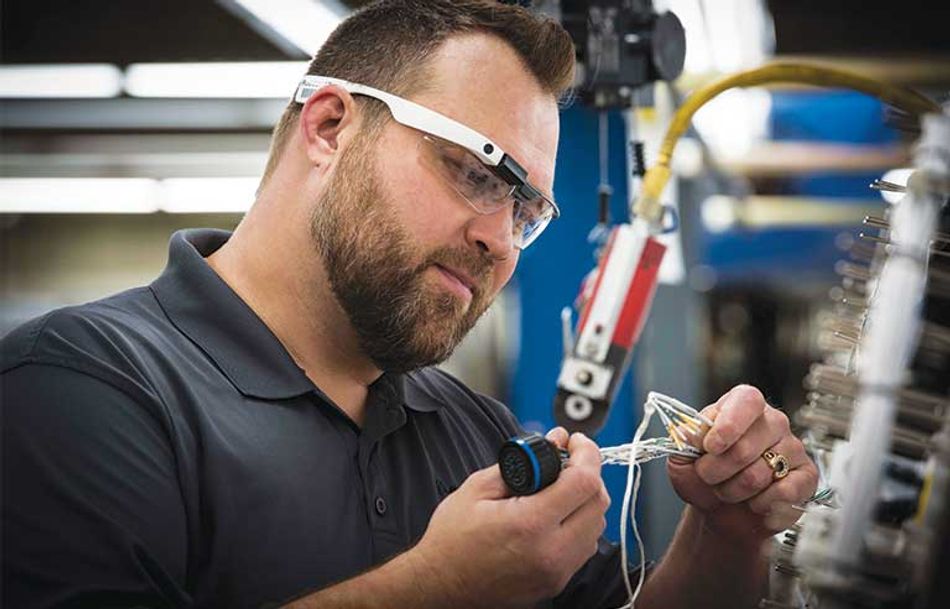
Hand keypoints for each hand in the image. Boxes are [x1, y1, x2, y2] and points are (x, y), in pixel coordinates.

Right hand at [412, 429, 609, 608]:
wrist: (441, 586)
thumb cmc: (452, 540)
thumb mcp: (477, 488)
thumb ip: (522, 462)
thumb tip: (554, 443)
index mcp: (530, 524)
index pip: (584, 482)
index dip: (586, 453)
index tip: (576, 442)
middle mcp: (551, 552)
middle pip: (599, 502)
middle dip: (588, 473)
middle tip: (567, 461)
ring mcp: (557, 572)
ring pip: (597, 526)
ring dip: (585, 500)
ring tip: (559, 489)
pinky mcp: (557, 582)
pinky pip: (585, 547)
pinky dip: (579, 524)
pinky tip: (555, 515)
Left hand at [667, 385, 818, 543]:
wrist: (720, 511)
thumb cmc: (702, 478)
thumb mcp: (683, 457)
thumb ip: (684, 442)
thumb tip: (692, 434)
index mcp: (741, 406)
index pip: (746, 401)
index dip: (728, 425)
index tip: (709, 447)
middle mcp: (772, 422)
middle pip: (745, 448)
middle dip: (716, 472)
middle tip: (709, 477)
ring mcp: (793, 448)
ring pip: (759, 475)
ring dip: (733, 491)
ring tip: (729, 490)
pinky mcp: (806, 478)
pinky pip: (784, 493)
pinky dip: (760, 505)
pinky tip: (754, 503)